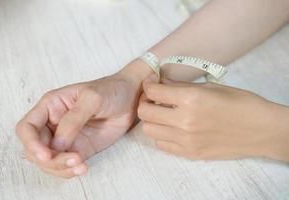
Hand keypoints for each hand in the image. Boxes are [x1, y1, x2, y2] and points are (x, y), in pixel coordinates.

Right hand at [16, 73, 140, 177]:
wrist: (131, 99)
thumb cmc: (110, 90)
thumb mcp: (92, 98)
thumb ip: (74, 119)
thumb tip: (58, 144)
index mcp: (50, 106)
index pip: (27, 128)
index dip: (31, 143)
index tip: (46, 154)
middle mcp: (54, 124)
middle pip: (36, 149)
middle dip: (49, 160)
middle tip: (72, 160)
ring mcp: (67, 138)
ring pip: (50, 161)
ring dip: (60, 168)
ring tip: (81, 166)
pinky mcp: (80, 149)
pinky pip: (67, 165)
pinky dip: (71, 171)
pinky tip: (83, 168)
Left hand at [138, 75, 288, 161]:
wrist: (260, 129)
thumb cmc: (239, 103)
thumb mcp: (210, 88)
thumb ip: (181, 87)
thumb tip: (161, 83)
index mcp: (191, 100)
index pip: (153, 92)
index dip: (148, 84)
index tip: (152, 82)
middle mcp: (184, 121)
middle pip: (145, 113)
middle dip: (145, 102)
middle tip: (154, 98)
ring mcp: (186, 141)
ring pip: (149, 130)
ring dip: (152, 120)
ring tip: (163, 114)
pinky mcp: (190, 154)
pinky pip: (162, 144)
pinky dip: (162, 134)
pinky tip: (173, 128)